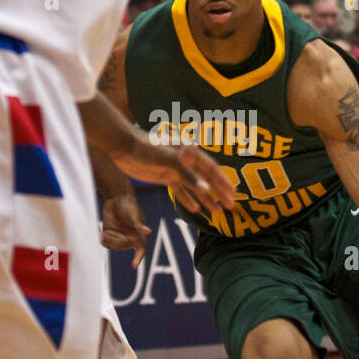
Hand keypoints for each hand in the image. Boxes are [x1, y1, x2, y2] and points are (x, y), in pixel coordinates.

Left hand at [101, 194, 151, 268]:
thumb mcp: (134, 213)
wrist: (115, 198)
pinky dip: (104, 239)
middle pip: (122, 247)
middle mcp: (129, 238)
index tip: (134, 265)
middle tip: (109, 233)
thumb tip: (148, 231)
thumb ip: (139, 224)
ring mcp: (119, 237)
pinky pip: (106, 243)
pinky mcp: (110, 234)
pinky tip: (103, 233)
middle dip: (116, 241)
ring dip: (109, 240)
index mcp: (139, 235)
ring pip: (113, 246)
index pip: (141, 250)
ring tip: (106, 232)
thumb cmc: (129, 204)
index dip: (138, 258)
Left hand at [115, 136, 235, 216]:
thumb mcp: (170, 161)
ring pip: (195, 187)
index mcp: (190, 152)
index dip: (224, 182)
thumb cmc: (148, 148)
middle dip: (219, 193)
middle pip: (206, 179)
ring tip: (217, 212)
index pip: (212, 170)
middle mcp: (186, 161)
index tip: (234, 194)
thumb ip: (188, 176)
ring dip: (206, 199)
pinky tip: (196, 209)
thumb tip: (206, 190)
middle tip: (230, 207)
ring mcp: (175, 170)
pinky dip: (188, 199)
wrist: (124, 146)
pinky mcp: (165, 176)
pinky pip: (180, 190)